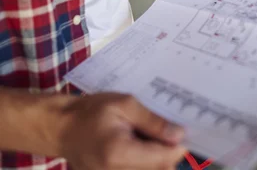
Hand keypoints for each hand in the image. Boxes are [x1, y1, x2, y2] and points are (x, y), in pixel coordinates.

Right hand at [60, 93, 185, 169]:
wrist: (61, 128)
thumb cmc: (90, 111)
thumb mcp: (124, 104)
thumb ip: (152, 121)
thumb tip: (179, 135)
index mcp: (119, 153)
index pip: (162, 158)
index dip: (178, 146)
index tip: (185, 130)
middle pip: (160, 168)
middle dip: (168, 151)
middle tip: (168, 128)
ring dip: (158, 156)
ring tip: (150, 133)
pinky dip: (146, 160)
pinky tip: (140, 143)